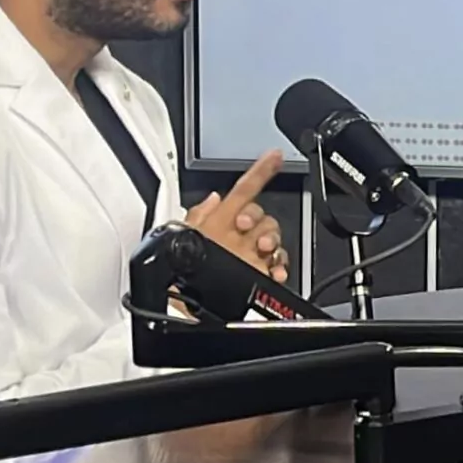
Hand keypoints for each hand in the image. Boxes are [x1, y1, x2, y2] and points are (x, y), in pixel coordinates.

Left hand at [184, 149, 288, 282]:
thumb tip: (213, 198)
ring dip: (271, 240)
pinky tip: (274, 270)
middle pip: (263, 215)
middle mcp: (238, 236)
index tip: (275, 156)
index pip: (244, 190)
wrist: (189, 307)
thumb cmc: (182, 274)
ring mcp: (251, 255)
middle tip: (246, 228)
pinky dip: (281, 266)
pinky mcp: (262, 274)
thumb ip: (200, 213)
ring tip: (261, 250)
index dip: (260, 172)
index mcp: (221, 222)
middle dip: (258, 218)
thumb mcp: (185, 236)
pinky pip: (280, 263)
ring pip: (274, 237)